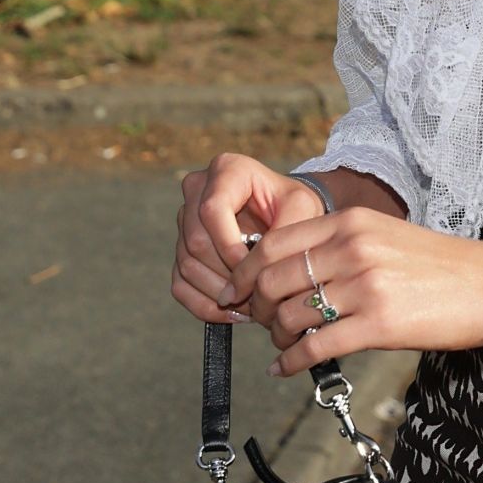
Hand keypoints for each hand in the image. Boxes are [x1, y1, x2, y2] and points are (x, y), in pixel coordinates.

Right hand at [172, 152, 323, 323]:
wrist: (287, 215)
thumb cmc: (295, 207)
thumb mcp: (303, 208)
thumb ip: (286, 228)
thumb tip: (257, 266)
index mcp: (226, 170)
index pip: (211, 211)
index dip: (230, 246)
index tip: (257, 269)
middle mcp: (197, 189)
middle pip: (196, 242)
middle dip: (228, 275)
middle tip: (259, 296)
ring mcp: (184, 220)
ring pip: (187, 265)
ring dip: (219, 294)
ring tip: (253, 308)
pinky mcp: (180, 249)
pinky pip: (180, 284)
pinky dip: (203, 306)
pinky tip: (233, 313)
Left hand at [216, 208, 482, 376]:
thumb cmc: (440, 265)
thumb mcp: (384, 235)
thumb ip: (338, 245)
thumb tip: (286, 269)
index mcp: (350, 222)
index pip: (272, 243)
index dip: (243, 271)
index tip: (235, 290)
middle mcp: (353, 249)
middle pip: (271, 279)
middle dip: (253, 306)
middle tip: (256, 321)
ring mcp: (366, 286)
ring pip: (289, 315)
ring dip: (275, 336)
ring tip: (282, 344)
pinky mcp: (379, 324)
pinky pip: (316, 346)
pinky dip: (291, 362)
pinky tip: (287, 368)